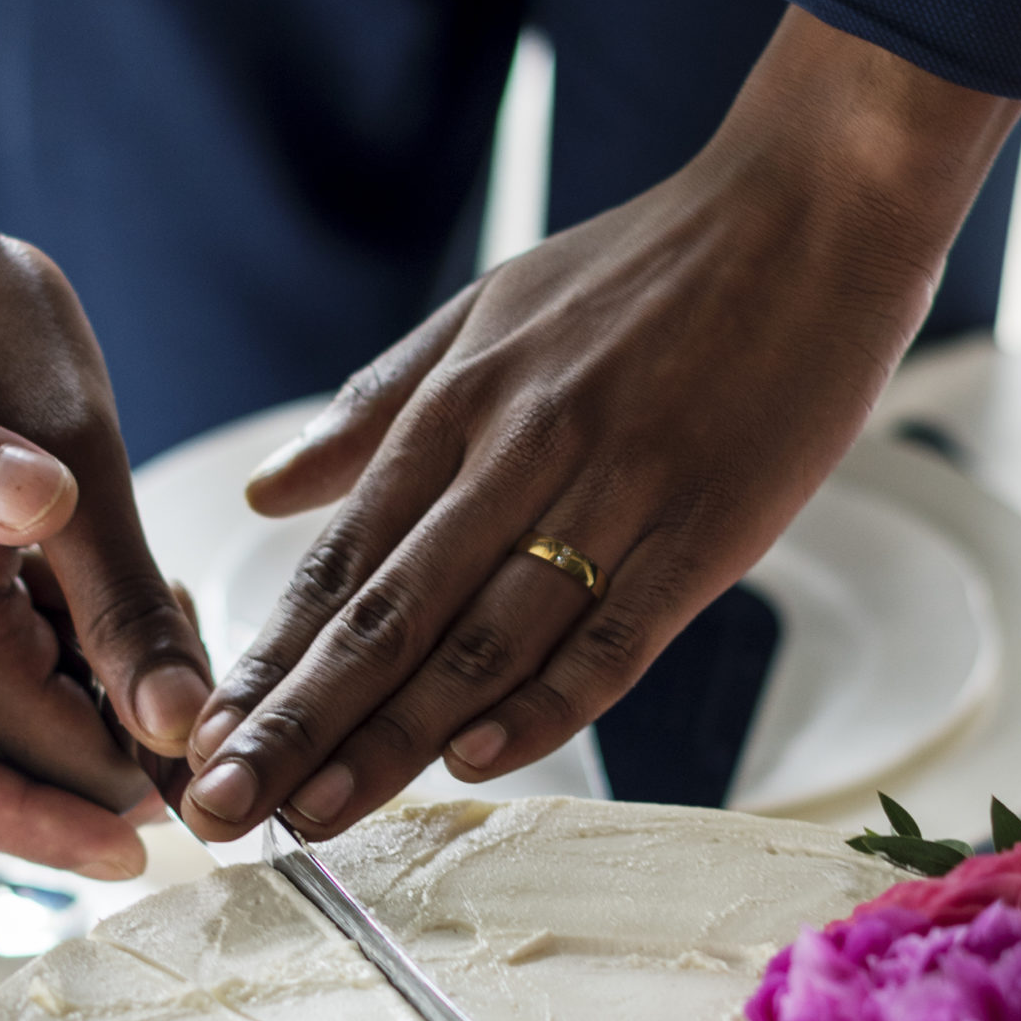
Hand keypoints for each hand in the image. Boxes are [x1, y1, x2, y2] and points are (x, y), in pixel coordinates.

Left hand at [177, 9, 1020, 841]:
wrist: (818, 203)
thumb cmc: (649, 264)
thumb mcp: (488, 309)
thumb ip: (376, 407)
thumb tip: (266, 489)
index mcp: (458, 406)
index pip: (340, 558)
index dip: (267, 657)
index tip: (202, 738)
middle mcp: (516, 453)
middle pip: (387, 614)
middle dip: (294, 722)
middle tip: (219, 810)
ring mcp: (612, 493)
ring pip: (481, 639)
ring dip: (390, 738)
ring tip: (313, 816)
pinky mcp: (705, 530)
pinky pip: (613, 636)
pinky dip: (543, 702)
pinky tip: (473, 760)